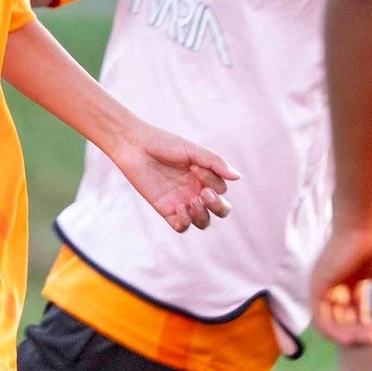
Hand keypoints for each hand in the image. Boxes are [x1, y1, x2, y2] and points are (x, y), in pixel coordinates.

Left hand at [109, 123, 236, 231]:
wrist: (134, 146)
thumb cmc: (163, 143)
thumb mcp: (192, 150)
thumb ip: (215, 163)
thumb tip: (238, 177)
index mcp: (204, 176)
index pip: (221, 190)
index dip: (213, 182)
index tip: (194, 167)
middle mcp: (195, 190)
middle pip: (219, 210)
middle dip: (218, 207)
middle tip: (204, 194)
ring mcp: (181, 201)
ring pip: (203, 221)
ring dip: (202, 215)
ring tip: (192, 202)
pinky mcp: (165, 210)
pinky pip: (182, 226)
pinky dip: (185, 222)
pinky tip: (179, 208)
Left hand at [309, 210, 371, 347]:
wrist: (371, 221)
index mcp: (355, 279)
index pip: (358, 312)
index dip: (371, 327)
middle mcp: (338, 283)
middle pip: (346, 319)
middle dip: (362, 334)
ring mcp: (326, 284)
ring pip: (333, 321)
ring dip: (350, 335)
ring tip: (368, 339)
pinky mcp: (317, 284)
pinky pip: (320, 317)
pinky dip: (334, 332)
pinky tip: (350, 339)